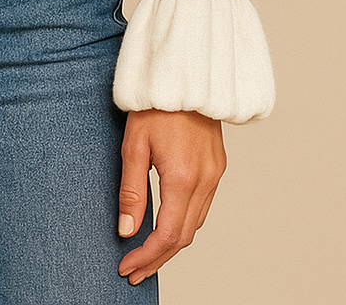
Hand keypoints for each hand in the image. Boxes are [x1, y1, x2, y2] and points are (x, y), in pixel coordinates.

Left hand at [116, 108, 225, 286]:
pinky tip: (168, 224)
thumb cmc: (155, 105)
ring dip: (172, 243)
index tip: (127, 267)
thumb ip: (131, 191)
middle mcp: (205, 181)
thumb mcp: (133, 145)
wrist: (186, 74)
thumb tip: (126, 231)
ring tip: (146, 253)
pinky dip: (185, 222)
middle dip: (158, 258)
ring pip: (195, 224)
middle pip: (183, 237)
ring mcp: (216, 174)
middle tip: (134, 270)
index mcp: (182, 178)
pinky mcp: (218, 166)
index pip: (166, 236)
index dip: (146, 257)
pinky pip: (203, 206)